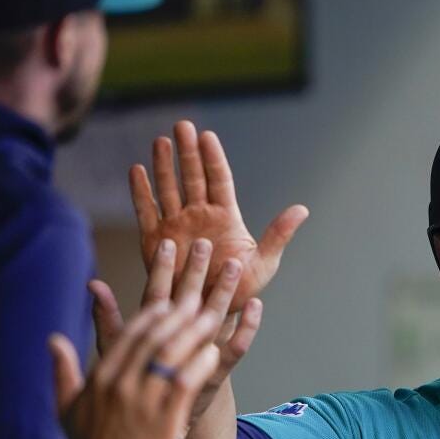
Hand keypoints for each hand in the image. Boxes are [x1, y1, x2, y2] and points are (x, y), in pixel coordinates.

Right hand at [51, 250, 239, 438]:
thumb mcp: (68, 408)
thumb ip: (64, 370)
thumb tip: (54, 340)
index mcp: (101, 376)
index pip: (130, 333)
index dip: (153, 311)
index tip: (170, 294)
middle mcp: (120, 382)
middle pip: (155, 334)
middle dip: (178, 307)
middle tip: (197, 289)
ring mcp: (142, 398)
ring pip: (174, 352)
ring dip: (195, 329)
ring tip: (214, 311)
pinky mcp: (165, 417)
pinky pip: (187, 379)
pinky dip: (201, 360)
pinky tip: (215, 347)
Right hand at [130, 120, 308, 310]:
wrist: (209, 313)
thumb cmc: (239, 291)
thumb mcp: (264, 263)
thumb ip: (278, 235)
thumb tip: (302, 209)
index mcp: (225, 218)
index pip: (219, 180)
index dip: (213, 158)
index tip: (207, 135)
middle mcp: (199, 216)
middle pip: (192, 177)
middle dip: (187, 152)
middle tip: (181, 125)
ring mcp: (176, 226)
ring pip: (168, 188)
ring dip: (163, 165)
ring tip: (160, 141)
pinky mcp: (155, 241)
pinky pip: (146, 211)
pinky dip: (141, 192)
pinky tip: (136, 170)